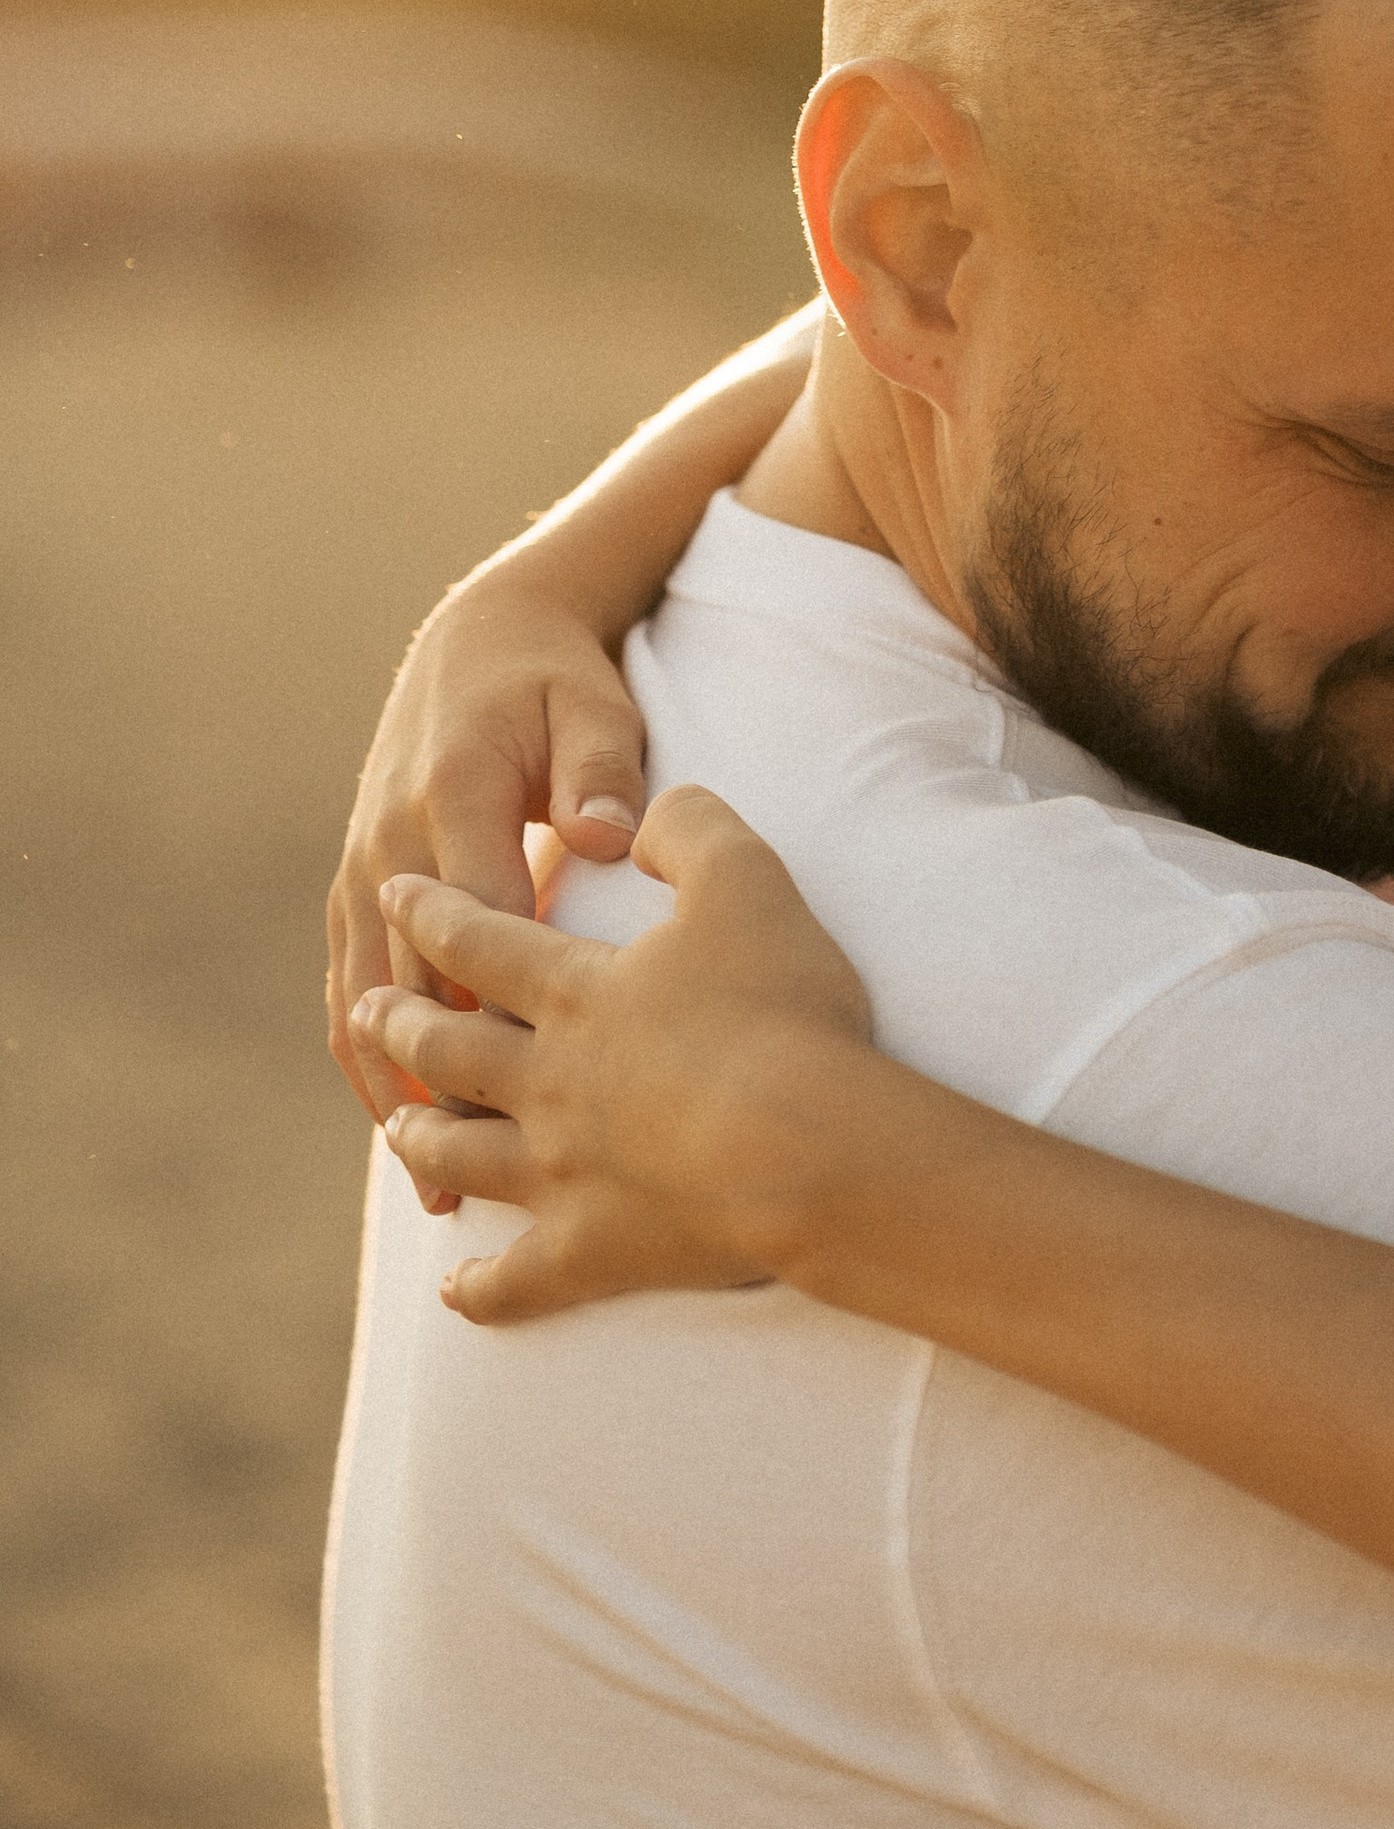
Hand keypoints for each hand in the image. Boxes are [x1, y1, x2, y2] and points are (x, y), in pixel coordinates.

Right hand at [327, 563, 653, 1153]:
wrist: (480, 635)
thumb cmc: (558, 680)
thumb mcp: (593, 707)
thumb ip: (602, 772)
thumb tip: (611, 835)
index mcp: (454, 800)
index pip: (479, 930)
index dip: (507, 1021)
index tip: (549, 1105)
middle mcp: (391, 842)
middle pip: (412, 986)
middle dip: (449, 1087)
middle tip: (493, 1187)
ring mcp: (363, 867)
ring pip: (364, 1001)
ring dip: (394, 1094)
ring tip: (437, 1192)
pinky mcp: (356, 884)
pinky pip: (347, 987)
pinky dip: (366, 1060)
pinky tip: (398, 1131)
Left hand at [355, 786, 880, 1323]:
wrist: (804, 1146)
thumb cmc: (780, 1009)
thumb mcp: (747, 882)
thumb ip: (689, 829)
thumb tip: (636, 814)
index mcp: (574, 991)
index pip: (480, 939)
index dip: (435, 911)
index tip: (397, 893)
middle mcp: (545, 1080)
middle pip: (450, 1045)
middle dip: (404, 1019)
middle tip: (374, 1007)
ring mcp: (559, 1171)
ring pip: (464, 1151)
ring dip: (424, 1134)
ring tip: (398, 1126)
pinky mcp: (591, 1249)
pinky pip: (516, 1278)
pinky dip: (481, 1287)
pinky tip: (454, 1288)